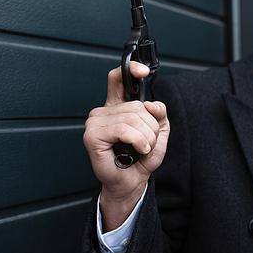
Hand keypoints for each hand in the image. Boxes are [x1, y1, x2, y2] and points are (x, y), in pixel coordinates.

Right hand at [83, 62, 168, 230]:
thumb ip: (159, 114)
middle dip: (152, 126)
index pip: (118, 79)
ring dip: (147, 136)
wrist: (132, 182)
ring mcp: (95, 122)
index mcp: (117, 106)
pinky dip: (138, 140)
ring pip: (132, 117)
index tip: (144, 72)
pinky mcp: (92, 136)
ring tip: (144, 148)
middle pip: (136, 105)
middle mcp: (104, 111)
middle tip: (149, 142)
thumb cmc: (141, 158)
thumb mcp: (159, 132)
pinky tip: (138, 149)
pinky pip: (124, 129)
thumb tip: (152, 104)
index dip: (130, 70)